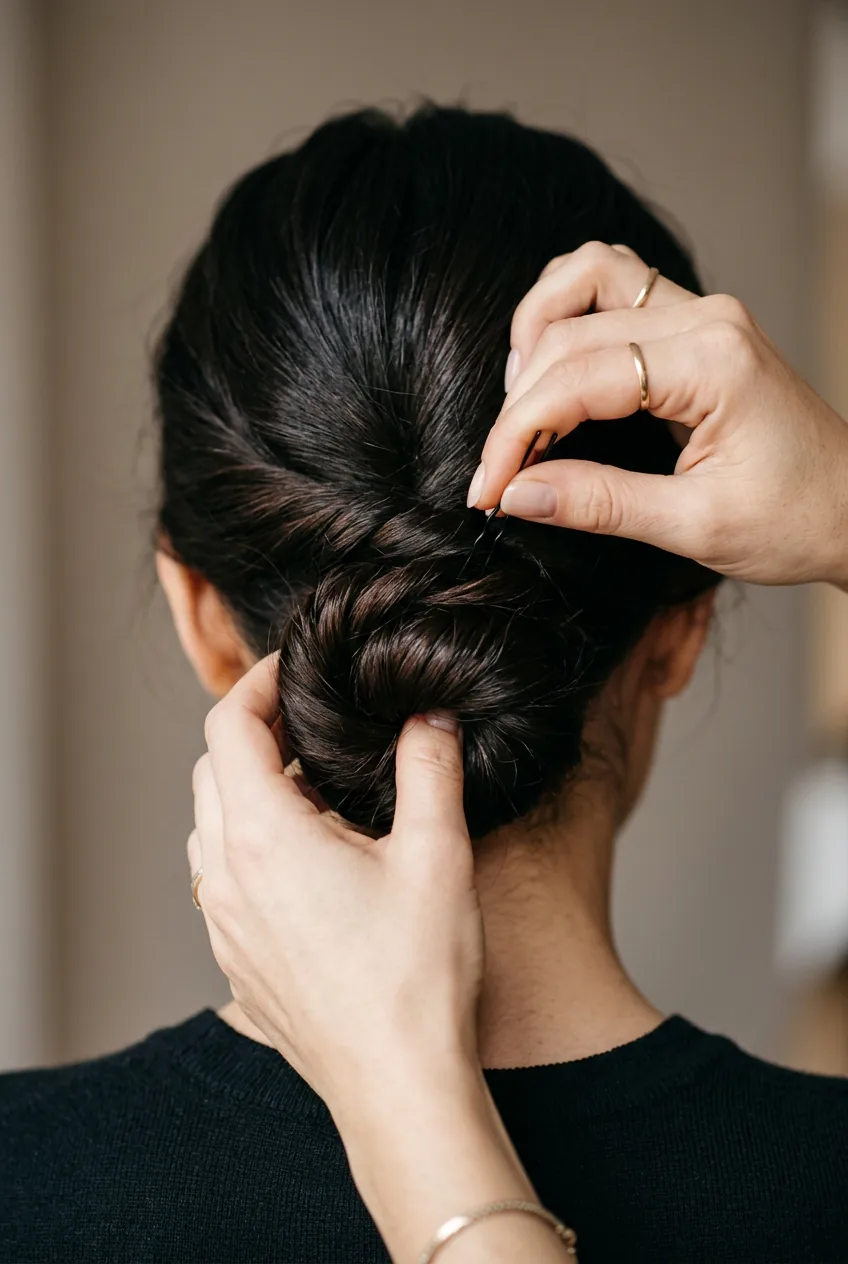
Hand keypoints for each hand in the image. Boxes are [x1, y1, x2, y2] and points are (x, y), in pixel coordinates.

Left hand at [189, 660, 573, 1262]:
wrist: (396, 1086)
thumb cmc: (416, 977)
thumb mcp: (437, 854)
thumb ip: (431, 766)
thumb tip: (429, 714)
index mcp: (263, 836)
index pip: (229, 726)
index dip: (258, 684)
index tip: (296, 671)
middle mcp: (224, 875)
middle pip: (212, 770)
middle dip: (256, 733)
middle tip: (315, 725)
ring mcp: (222, 923)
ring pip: (210, 824)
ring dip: (249, 790)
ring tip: (316, 791)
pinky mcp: (235, 958)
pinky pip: (219, 876)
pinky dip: (249, 843)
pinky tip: (309, 860)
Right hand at [469, 241, 847, 588]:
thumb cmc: (796, 521)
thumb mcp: (695, 526)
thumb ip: (600, 503)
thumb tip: (516, 494)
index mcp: (712, 363)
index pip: (578, 379)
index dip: (516, 435)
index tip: (487, 490)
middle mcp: (706, 318)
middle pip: (569, 329)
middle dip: (519, 403)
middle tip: (499, 473)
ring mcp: (703, 312)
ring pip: (586, 275)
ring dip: (537, 333)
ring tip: (522, 411)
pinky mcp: (696, 324)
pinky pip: (614, 288)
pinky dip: (569, 321)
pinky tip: (556, 376)